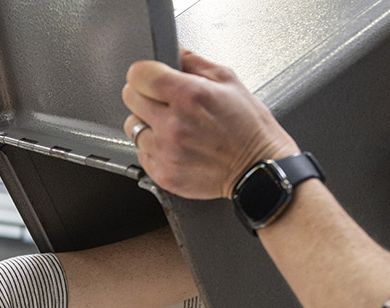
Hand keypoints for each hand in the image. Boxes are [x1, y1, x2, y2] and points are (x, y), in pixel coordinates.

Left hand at [122, 49, 298, 199]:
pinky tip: (175, 147)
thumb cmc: (249, 128)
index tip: (152, 78)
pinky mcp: (165, 175)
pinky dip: (154, 150)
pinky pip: (142, 155)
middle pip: (130, 99)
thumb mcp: (229, 81)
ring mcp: (167, 152)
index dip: (145, 73)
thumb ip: (195, 62)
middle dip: (144, 96)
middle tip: (163, 102)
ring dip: (148, 125)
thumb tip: (174, 51)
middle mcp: (173, 125)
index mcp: (188, 96)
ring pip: (133, 128)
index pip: (138, 74)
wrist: (259, 170)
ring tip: (171, 127)